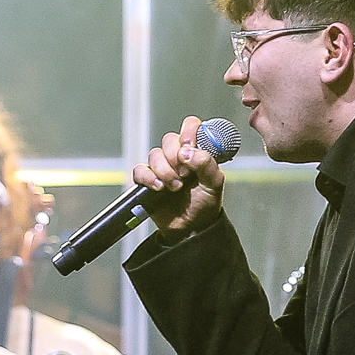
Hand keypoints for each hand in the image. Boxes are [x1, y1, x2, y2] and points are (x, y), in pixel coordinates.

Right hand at [129, 114, 227, 238]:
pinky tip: (159, 189)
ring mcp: (161, 167)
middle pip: (169, 139)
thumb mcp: (214, 183)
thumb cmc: (205, 204)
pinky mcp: (146, 181)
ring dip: (165, 171)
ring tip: (175, 187)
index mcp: (197, 150)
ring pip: (154, 154)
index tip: (190, 147)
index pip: (191, 126)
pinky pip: (140, 170)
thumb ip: (207, 163)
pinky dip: (148, 178)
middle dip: (175, 156)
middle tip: (185, 173)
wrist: (191, 228)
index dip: (189, 132)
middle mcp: (178, 155)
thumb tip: (188, 152)